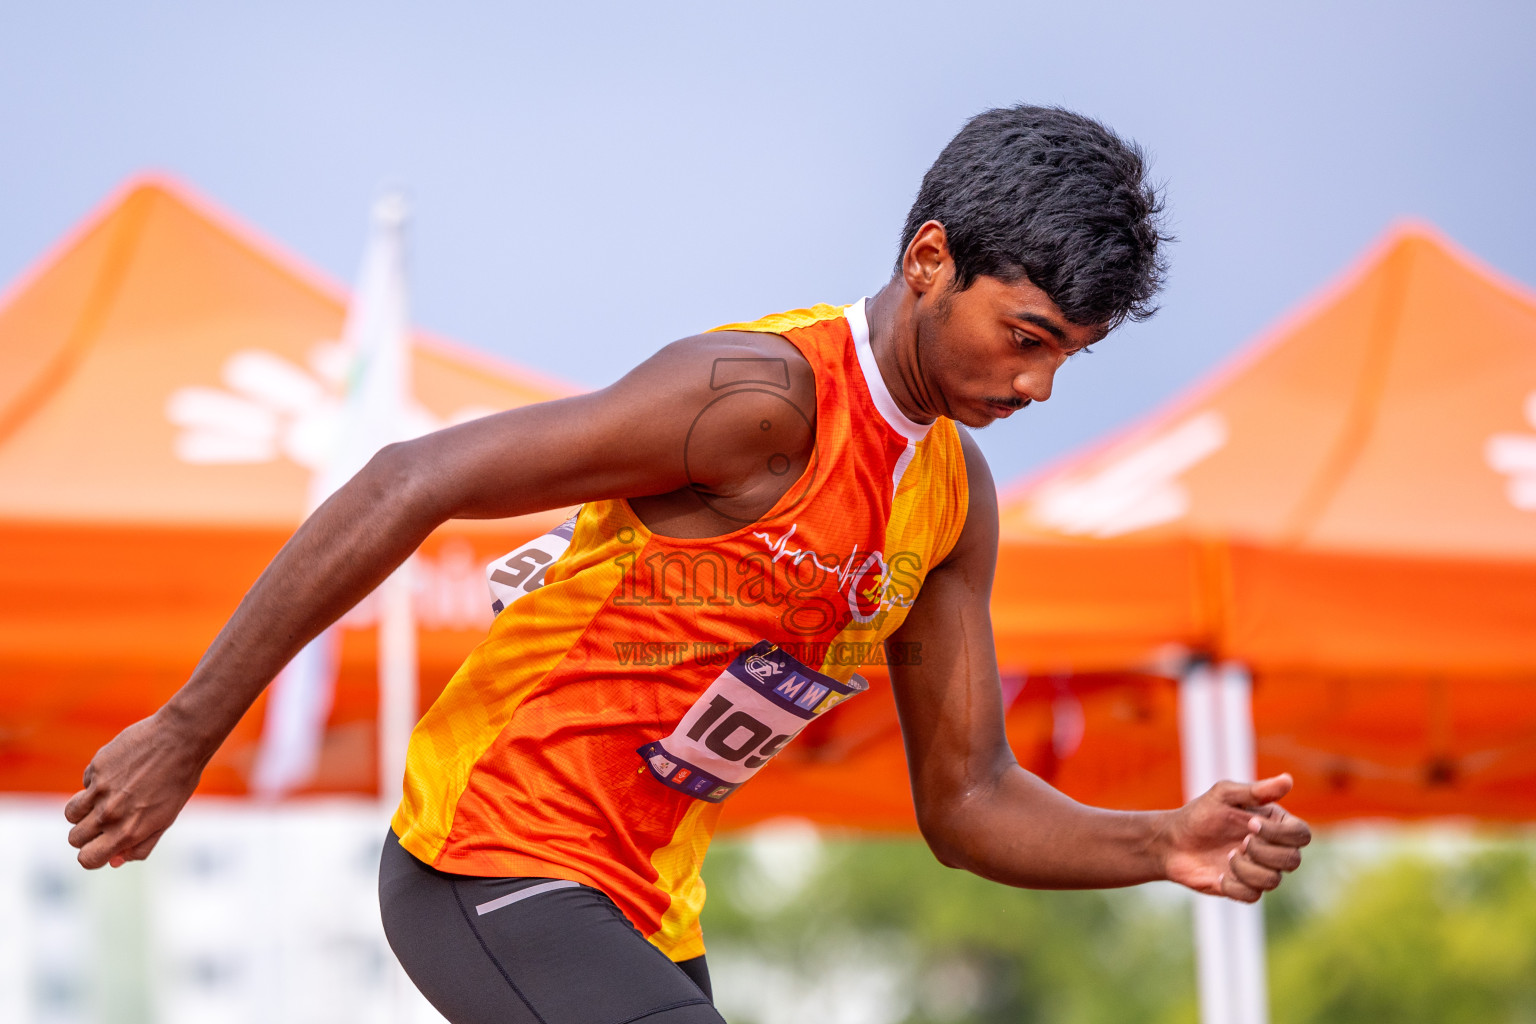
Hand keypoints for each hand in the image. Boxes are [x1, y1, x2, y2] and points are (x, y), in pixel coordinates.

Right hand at [64, 712, 207, 868]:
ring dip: (84, 809)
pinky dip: (97, 781)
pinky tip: (121, 770)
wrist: (182, 738)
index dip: (91, 855)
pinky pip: (85, 782)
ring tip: (107, 797)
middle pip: (74, 838)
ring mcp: (100, 790)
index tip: (101, 844)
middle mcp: (110, 814)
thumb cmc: (179, 781)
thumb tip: (114, 861)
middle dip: (86, 833)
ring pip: (71, 813)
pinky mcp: (96, 767)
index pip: (87, 859)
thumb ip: (141, 845)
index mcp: (128, 832)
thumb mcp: (166, 819)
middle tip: (106, 819)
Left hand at [1158, 774, 1310, 902]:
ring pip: (1273, 880)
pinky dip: (1233, 885)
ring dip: (1246, 869)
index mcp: (1274, 824)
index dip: (1282, 834)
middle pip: (1293, 861)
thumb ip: (1256, 791)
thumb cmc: (1200, 814)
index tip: (1251, 824)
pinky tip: (1218, 874)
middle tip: (1239, 842)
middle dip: (1263, 853)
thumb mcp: (1223, 796)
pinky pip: (1253, 896)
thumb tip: (1288, 780)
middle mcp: (1272, 848)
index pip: (1302, 834)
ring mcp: (1259, 870)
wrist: (1172, 842)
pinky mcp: (1244, 889)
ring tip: (1227, 856)